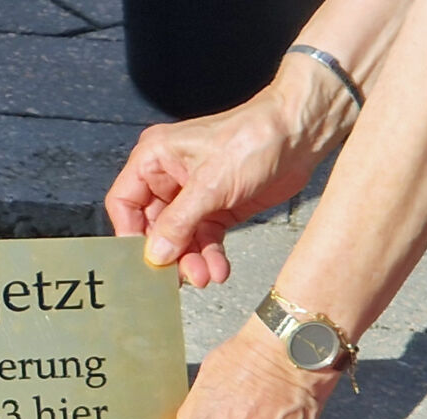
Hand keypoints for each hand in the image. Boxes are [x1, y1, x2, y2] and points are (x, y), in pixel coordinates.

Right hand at [104, 86, 325, 287]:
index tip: (142, 260)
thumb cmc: (254, 137)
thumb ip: (178, 222)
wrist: (301, 133)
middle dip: (168, 253)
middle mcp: (168, 177)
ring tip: (205, 277)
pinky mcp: (217, 208)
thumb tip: (154, 254)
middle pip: (153, 227)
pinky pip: (204, 239)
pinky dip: (210, 256)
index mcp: (154, 158)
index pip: (124, 203)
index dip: (129, 233)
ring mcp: (193, 195)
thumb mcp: (210, 183)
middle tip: (178, 277)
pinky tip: (218, 270)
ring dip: (191, 260)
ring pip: (180, 238)